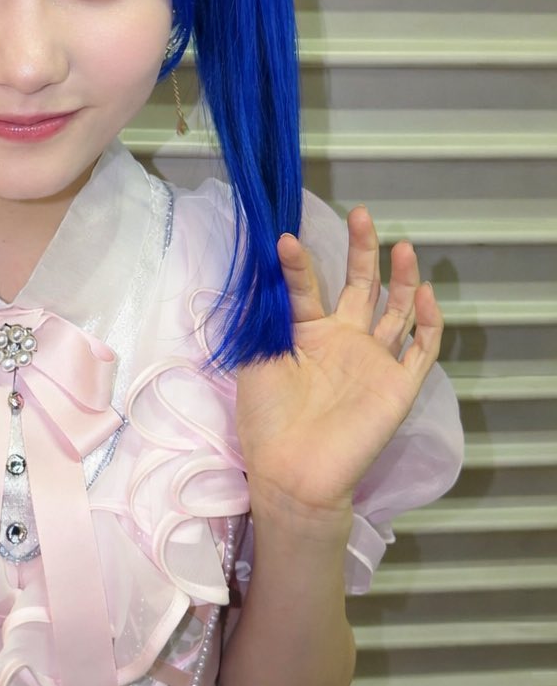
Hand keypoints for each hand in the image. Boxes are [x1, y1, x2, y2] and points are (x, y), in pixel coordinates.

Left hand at [233, 207, 442, 523]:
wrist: (292, 471)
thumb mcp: (257, 358)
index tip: (283, 238)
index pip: (307, 287)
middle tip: (361, 214)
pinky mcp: (398, 384)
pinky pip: (421, 349)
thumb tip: (263, 269)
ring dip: (400, 278)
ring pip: (396, 311)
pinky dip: (428, 322)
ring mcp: (373, 361)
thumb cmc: (266, 419)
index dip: (298, 264)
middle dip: (362, 251)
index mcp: (306, 335)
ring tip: (401, 245)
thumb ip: (267, 315)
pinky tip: (424, 293)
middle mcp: (343, 342)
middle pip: (360, 286)